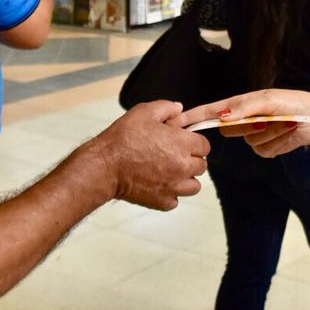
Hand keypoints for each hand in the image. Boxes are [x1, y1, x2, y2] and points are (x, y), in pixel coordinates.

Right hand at [93, 100, 209, 210]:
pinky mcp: (162, 202)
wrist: (105, 166)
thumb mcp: (144, 112)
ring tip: (170, 172)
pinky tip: (158, 185)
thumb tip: (179, 109)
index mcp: (183, 144)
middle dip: (192, 160)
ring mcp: (174, 186)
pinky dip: (170, 194)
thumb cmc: (123, 138)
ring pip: (193, 186)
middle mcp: (183, 167)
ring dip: (186, 179)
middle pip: (202, 166)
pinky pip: (176, 200)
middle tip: (175, 156)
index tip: (184, 142)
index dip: (195, 142)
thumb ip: (166, 108)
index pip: (205, 146)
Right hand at [173, 90, 309, 157]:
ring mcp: (256, 134)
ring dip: (270, 133)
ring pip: (250, 142)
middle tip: (270, 118)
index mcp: (243, 104)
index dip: (194, 117)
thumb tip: (220, 115)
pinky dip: (277, 144)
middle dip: (248, 125)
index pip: (212, 111)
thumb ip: (244, 107)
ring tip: (286, 123)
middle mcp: (246, 119)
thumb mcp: (270, 100)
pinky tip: (288, 134)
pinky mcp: (267, 148)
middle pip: (229, 129)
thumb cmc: (295, 103)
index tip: (176, 123)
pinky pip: (263, 152)